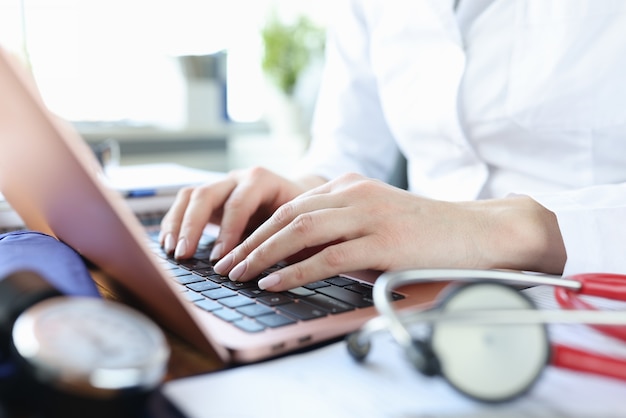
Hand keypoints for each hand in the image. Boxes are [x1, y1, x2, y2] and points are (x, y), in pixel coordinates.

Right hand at [159, 167, 317, 260]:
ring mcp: (222, 185)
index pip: (239, 203)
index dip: (227, 231)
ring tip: (172, 252)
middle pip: (206, 194)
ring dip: (177, 224)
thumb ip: (282, 240)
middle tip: (185, 254)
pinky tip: (169, 246)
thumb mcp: (298, 224)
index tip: (220, 258)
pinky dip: (174, 224)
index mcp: (262, 180)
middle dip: (192, 226)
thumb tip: (270, 271)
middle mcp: (238, 179)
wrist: (299, 197)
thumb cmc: (301, 215)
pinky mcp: (210, 198)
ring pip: (190, 196)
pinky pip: (184, 204)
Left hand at [213, 173, 565, 290]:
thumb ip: (344, 227)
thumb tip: (303, 254)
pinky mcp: (382, 241)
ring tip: (239, 274)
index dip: (258, 228)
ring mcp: (368, 215)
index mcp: (350, 186)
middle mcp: (354, 193)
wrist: (479, 231)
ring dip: (263, 254)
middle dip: (251, 241)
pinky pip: (328, 256)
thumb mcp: (379, 219)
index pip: (292, 205)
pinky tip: (274, 282)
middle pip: (288, 214)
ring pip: (301, 231)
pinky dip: (295, 270)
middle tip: (225, 264)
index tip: (235, 249)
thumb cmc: (428, 231)